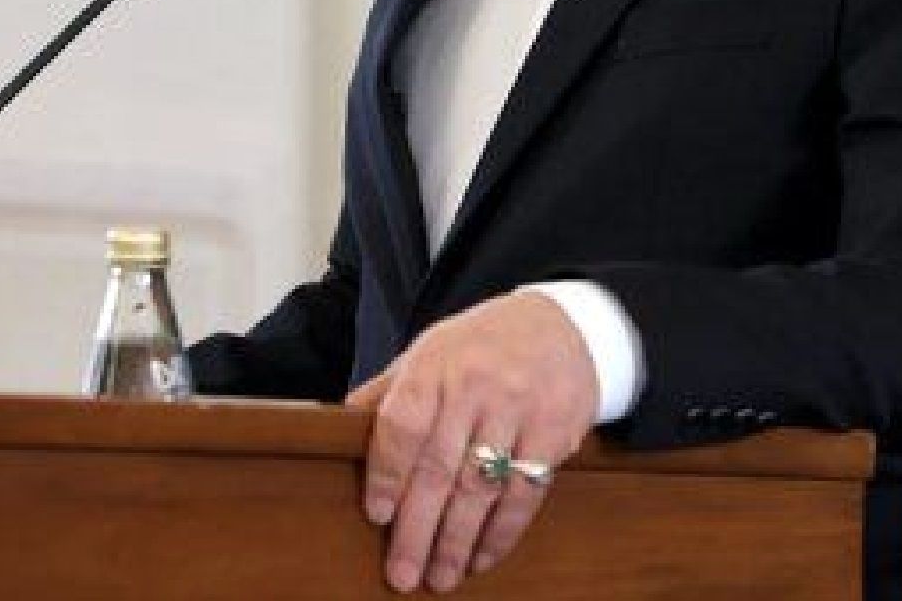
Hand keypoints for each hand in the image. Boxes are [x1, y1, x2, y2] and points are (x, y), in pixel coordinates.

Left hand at [344, 291, 597, 592]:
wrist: (563, 325)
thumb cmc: (484, 345)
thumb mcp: (431, 351)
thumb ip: (391, 392)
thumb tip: (338, 431)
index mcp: (436, 365)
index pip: (403, 424)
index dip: (388, 474)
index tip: (378, 516)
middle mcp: (475, 386)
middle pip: (439, 468)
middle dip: (418, 529)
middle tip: (402, 574)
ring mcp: (518, 409)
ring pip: (481, 487)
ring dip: (457, 541)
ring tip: (440, 577)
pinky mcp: (555, 432)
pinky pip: (524, 493)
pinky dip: (501, 533)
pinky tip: (482, 557)